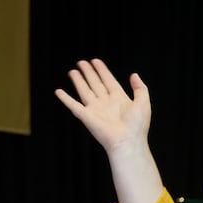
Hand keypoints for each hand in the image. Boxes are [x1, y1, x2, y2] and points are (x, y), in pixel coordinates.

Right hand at [55, 57, 163, 202]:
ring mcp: (95, 109)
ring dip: (78, 81)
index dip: (102, 71)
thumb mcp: (143, 103)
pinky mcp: (86, 116)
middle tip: (82, 62)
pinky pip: (73, 105)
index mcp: (119, 99)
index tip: (96, 61)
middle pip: (95, 84)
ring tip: (73, 71)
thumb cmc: (137, 126)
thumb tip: (134, 74)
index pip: (109, 81)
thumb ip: (140, 88)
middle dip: (89, 73)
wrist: (127, 141)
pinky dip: (65, 98)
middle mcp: (106, 103)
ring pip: (84, 91)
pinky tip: (58, 91)